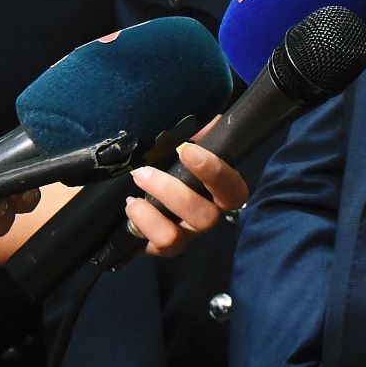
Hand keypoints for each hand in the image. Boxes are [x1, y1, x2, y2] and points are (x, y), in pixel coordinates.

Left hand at [122, 138, 248, 259]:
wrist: (151, 190)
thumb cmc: (176, 162)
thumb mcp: (190, 144)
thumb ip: (201, 133)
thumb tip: (209, 118)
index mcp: (221, 192)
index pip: (233, 190)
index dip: (214, 172)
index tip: (185, 149)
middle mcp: (208, 217)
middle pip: (205, 217)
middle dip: (171, 193)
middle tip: (142, 172)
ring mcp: (185, 236)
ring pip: (176, 236)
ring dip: (150, 214)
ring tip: (132, 198)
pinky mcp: (162, 247)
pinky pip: (154, 246)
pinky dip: (140, 225)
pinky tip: (131, 207)